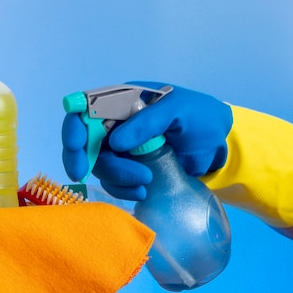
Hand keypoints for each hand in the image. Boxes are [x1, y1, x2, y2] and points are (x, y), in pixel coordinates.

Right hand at [62, 81, 232, 199]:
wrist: (219, 144)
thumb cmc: (201, 117)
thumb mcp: (178, 110)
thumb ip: (148, 122)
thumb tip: (116, 142)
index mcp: (122, 101)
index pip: (84, 110)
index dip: (73, 128)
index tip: (76, 147)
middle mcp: (115, 123)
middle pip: (84, 142)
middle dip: (86, 160)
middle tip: (84, 176)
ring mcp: (120, 147)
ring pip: (98, 166)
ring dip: (115, 178)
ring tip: (145, 183)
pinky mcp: (129, 167)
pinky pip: (113, 181)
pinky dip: (123, 189)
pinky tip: (144, 190)